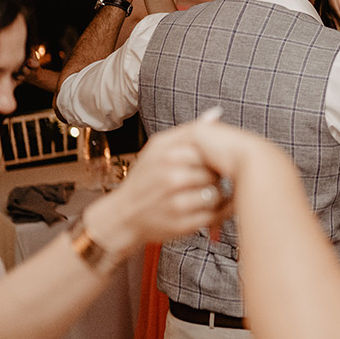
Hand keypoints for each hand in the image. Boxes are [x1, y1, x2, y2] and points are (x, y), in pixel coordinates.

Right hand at [86, 122, 229, 253]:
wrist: (123, 215)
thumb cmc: (144, 179)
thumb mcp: (158, 148)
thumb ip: (187, 132)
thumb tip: (216, 114)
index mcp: (166, 154)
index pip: (208, 147)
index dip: (211, 154)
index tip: (205, 160)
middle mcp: (170, 177)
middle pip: (215, 170)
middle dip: (214, 174)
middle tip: (202, 178)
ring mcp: (176, 202)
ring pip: (216, 193)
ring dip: (213, 194)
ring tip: (199, 193)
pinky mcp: (182, 224)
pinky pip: (212, 215)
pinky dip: (210, 213)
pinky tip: (198, 208)